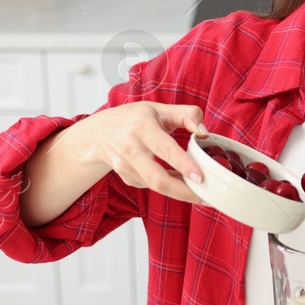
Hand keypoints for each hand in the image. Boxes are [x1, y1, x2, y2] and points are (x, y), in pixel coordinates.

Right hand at [83, 101, 207, 204]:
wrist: (99, 133)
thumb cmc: (134, 118)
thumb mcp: (160, 108)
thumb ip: (187, 115)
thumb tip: (205, 132)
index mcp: (142, 127)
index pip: (165, 149)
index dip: (183, 164)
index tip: (200, 176)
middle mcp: (131, 147)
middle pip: (158, 179)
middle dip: (183, 192)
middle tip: (204, 195)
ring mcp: (125, 166)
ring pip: (156, 186)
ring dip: (179, 190)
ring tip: (197, 188)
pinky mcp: (126, 177)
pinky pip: (152, 186)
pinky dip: (168, 186)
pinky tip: (177, 180)